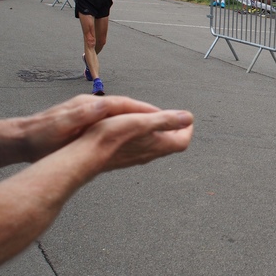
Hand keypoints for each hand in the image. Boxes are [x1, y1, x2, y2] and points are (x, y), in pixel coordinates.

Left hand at [16, 95, 168, 161]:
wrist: (20, 139)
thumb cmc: (39, 135)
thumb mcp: (59, 125)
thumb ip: (82, 115)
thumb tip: (105, 105)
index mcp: (91, 106)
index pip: (125, 105)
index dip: (146, 111)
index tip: (165, 116)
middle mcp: (95, 106)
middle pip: (129, 109)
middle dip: (151, 114)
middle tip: (173, 122)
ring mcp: (93, 114)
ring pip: (124, 116)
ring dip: (143, 120)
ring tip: (162, 129)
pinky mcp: (90, 123)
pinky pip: (117, 124)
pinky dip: (131, 127)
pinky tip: (138, 135)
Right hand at [74, 108, 193, 170]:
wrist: (87, 155)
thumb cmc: (113, 137)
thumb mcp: (142, 122)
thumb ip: (166, 120)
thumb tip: (188, 117)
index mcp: (160, 146)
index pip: (183, 141)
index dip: (186, 129)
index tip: (186, 119)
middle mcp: (150, 154)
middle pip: (170, 143)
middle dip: (173, 129)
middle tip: (172, 118)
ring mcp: (137, 157)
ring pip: (155, 145)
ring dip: (158, 132)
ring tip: (156, 121)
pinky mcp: (124, 157)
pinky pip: (141, 147)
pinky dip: (144, 136)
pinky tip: (135, 130)